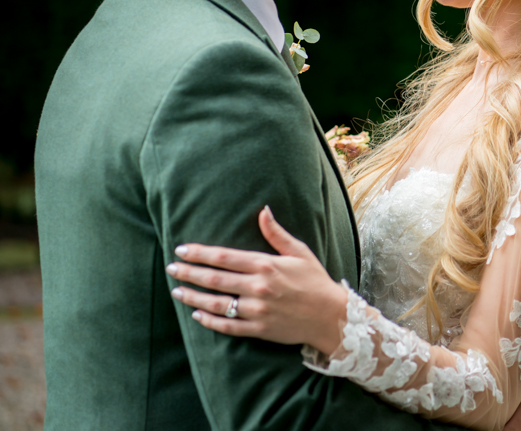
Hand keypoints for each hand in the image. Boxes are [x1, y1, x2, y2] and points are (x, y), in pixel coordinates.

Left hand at [166, 205, 347, 353]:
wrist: (330, 316)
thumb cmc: (315, 281)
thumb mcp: (300, 252)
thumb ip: (276, 233)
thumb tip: (262, 210)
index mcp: (267, 265)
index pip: (224, 257)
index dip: (200, 253)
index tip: (181, 249)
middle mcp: (259, 287)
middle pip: (214, 279)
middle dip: (189, 273)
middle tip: (171, 268)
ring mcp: (257, 310)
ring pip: (216, 303)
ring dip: (193, 296)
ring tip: (176, 291)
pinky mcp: (259, 329)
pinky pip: (227, 326)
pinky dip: (209, 320)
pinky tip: (197, 314)